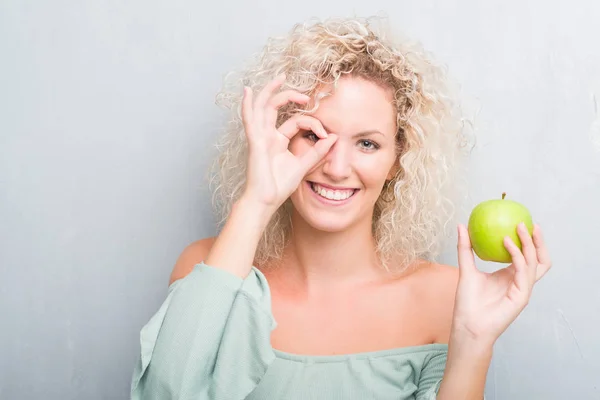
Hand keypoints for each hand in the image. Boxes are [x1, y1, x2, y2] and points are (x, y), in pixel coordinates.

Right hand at [241, 74, 337, 211]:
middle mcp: (267, 135)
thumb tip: (333, 137)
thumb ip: (317, 152)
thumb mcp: (303, 166)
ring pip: (262, 107)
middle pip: (275, 106)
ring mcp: (259, 137)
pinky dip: (247, 105)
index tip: (326, 135)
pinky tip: (247, 92)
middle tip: (305, 94)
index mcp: (278, 140)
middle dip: (289, 95)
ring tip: (281, 78)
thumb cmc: (279, 187)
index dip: (313, 123)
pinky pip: (249, 120)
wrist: (265, 201)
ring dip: (270, 91)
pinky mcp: (254, 142)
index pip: (296, 121)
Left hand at [451, 223, 551, 346]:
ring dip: (529, 244)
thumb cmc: (467, 302)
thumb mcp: (466, 269)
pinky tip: (507, 243)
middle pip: (539, 259)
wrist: (467, 324)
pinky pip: (523, 271)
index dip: (529, 240)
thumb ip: (466, 248)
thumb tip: (462, 226)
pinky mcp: (522, 295)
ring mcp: (523, 289)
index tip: (521, 221)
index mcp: (510, 275)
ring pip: (535, 263)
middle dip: (537, 240)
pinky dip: (517, 256)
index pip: (527, 255)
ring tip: (518, 228)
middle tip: (527, 223)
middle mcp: (519, 281)